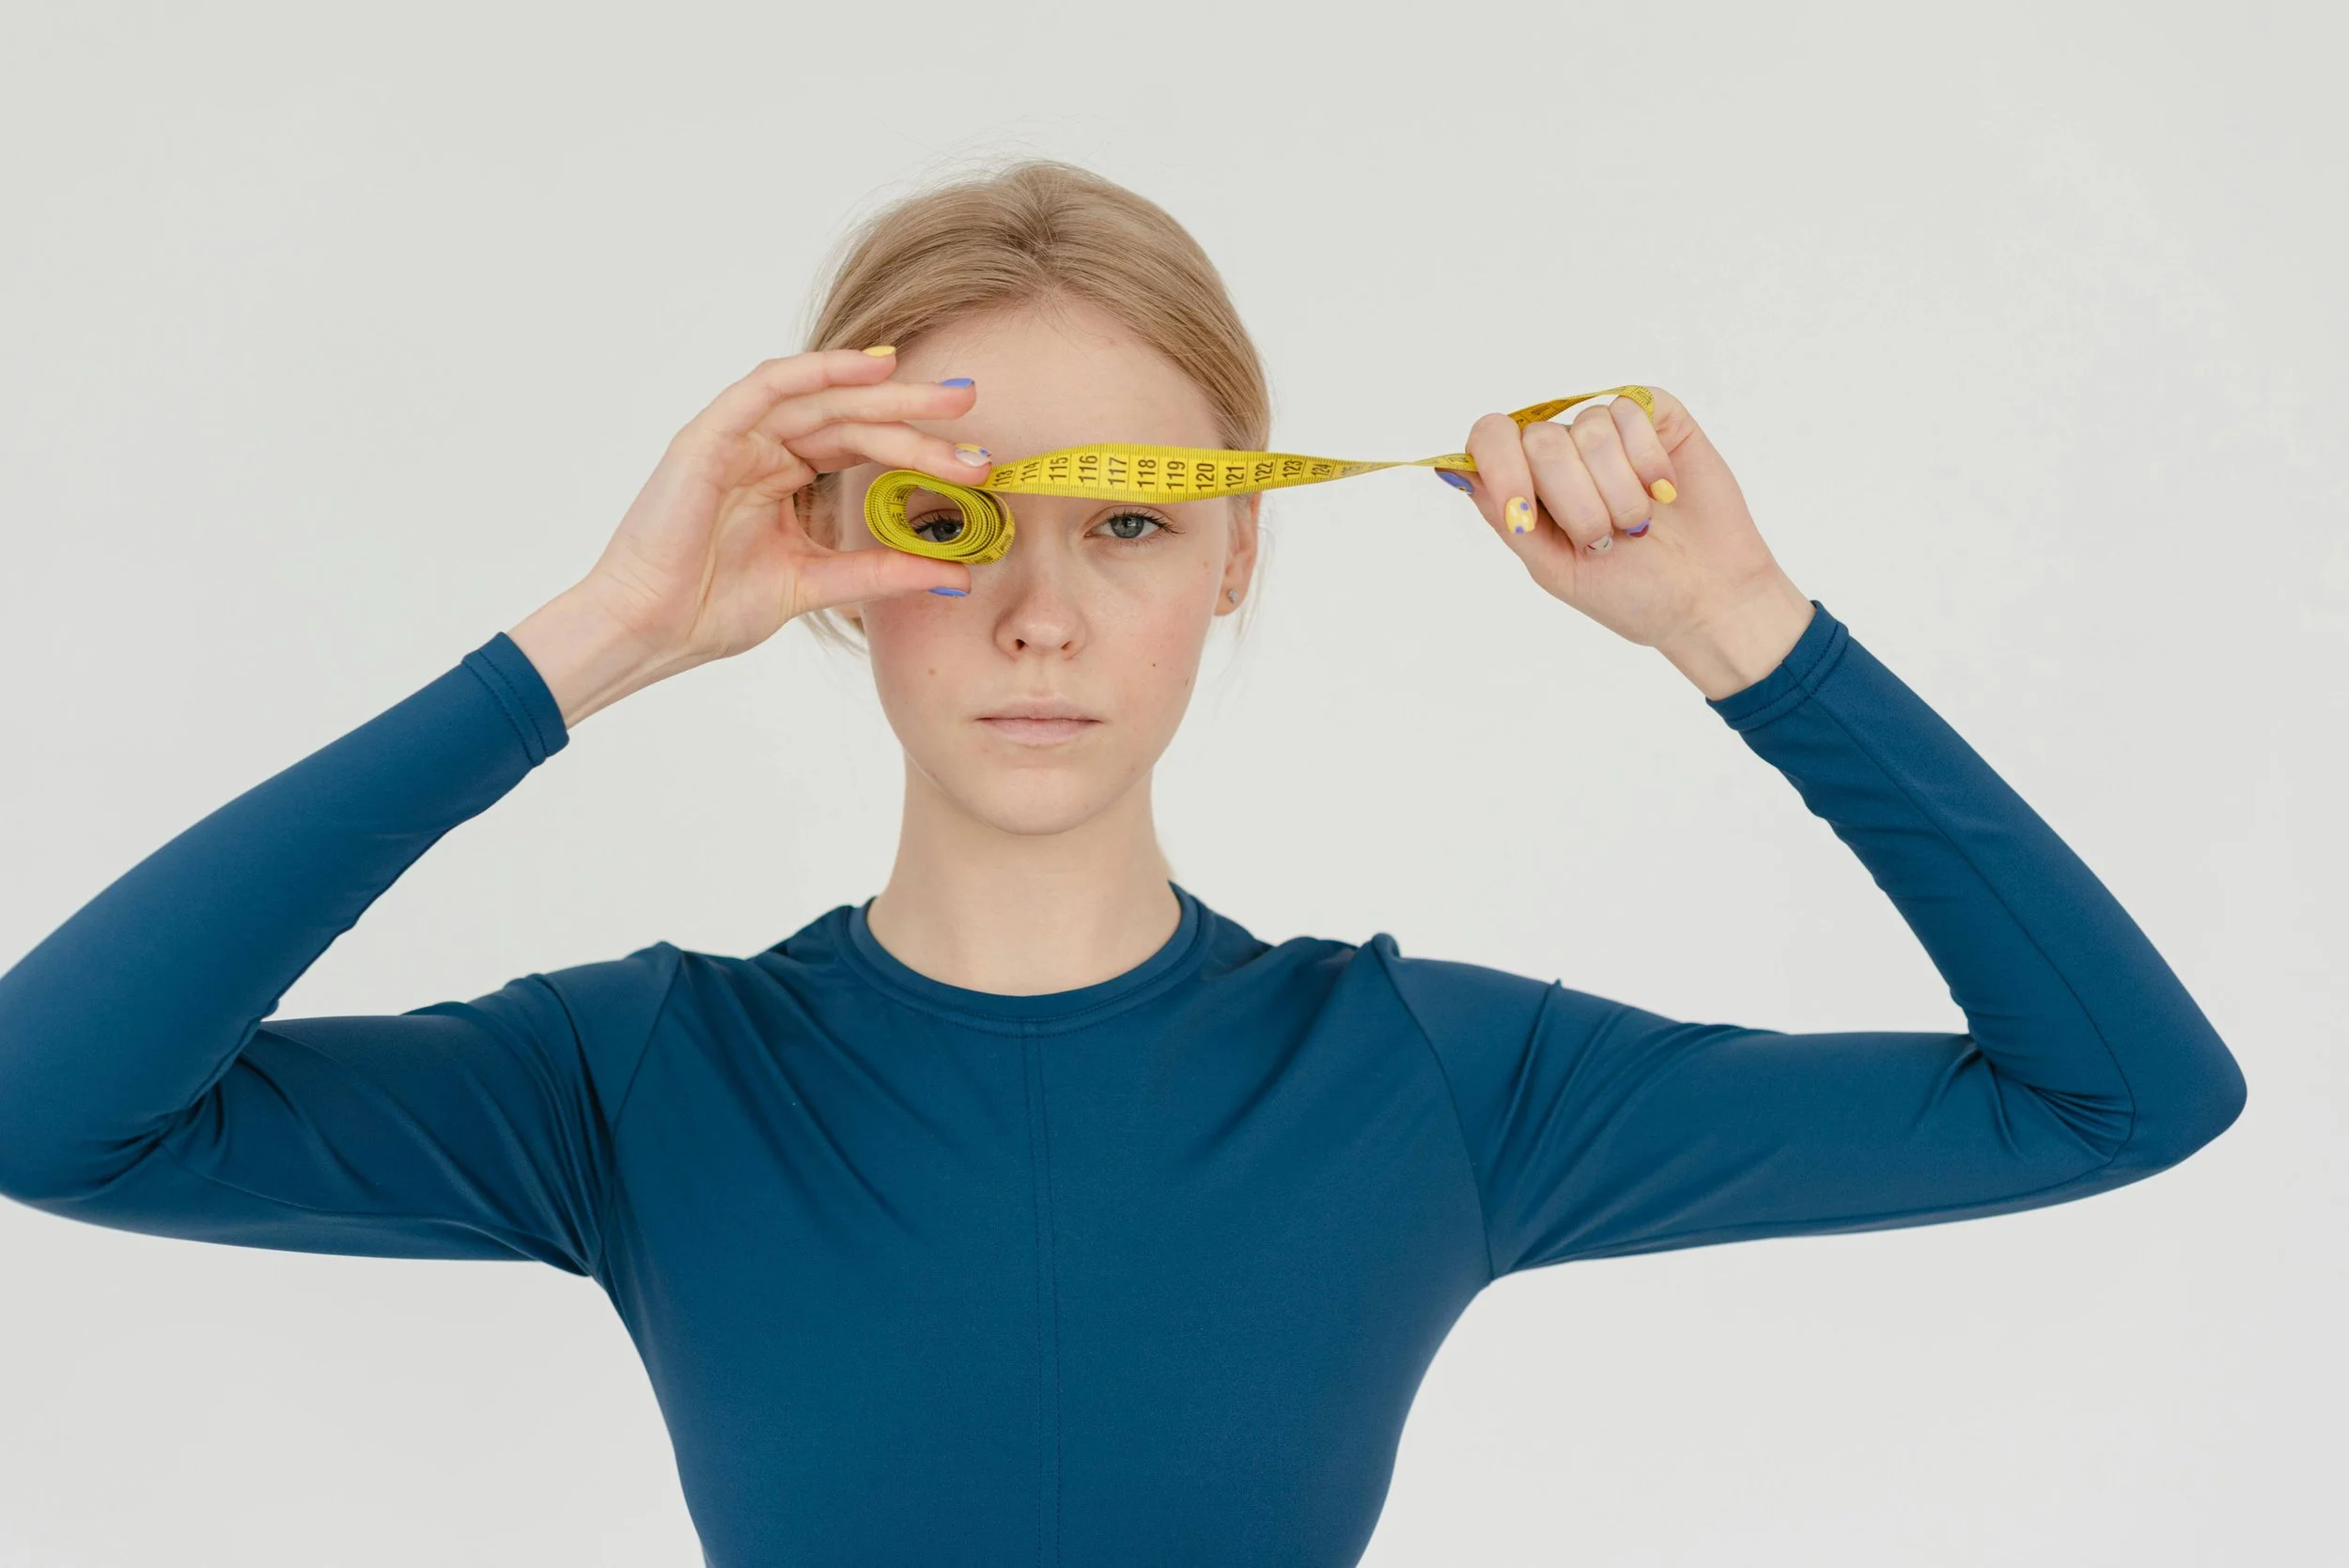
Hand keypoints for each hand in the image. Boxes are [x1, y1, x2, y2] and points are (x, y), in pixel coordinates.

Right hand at [574, 347, 991, 663]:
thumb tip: (958, 574)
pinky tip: (867, 367)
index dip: (917, 444)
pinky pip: (766, 387)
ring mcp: (735, 438)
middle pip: (851, 418)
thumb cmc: (711, 608)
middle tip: (970, 409)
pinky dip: (816, 371)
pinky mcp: (708, 437)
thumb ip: (880, 571)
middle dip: (914, 413)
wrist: (648, 630)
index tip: (975, 457)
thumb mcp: (815, 583)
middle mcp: (762, 449)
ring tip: (941, 399)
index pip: (861, 446)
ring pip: (821, 400)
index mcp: (783, 476)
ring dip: (883, 394)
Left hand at [1443, 385, 1802, 654]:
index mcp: (1528, 483)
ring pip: (1590, 430)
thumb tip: (1455, 470)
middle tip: (1603, 538)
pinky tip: (1664, 492)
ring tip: (1637, 523)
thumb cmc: (1629, 590)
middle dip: (1575, 501)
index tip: (1522, 514)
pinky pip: (1632, 411)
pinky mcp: (1656, 415)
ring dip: (1618, 492)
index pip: (1490, 439)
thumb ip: (1507, 518)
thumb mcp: (1552, 567)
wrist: (1705, 599)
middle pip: (1541, 440)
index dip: (1501, 468)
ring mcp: (1608, 430)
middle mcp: (1563, 450)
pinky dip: (1648, 463)